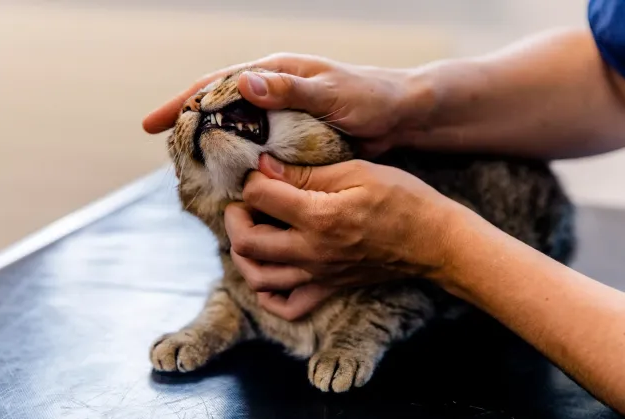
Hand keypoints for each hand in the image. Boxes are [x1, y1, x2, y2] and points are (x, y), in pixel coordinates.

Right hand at [142, 53, 434, 156]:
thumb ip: (292, 90)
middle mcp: (274, 93)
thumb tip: (246, 85)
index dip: (184, 102)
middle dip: (191, 128)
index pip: (219, 84)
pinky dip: (243, 165)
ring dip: (215, 150)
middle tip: (167, 153)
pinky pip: (260, 151)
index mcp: (277, 74)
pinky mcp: (294, 139)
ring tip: (192, 172)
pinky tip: (232, 183)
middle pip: (220, 109)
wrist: (401, 116)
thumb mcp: (332, 92)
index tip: (152, 123)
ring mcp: (283, 117)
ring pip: (238, 133)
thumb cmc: (371, 97)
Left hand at [224, 154, 463, 319]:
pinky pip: (286, 306)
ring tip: (251, 232)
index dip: (252, 179)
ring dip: (243, 255)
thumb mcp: (357, 172)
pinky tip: (269, 270)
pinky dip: (267, 294)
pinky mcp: (328, 288)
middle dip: (235, 217)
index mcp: (319, 217)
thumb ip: (307, 173)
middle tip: (245, 203)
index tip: (261, 172)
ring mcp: (319, 275)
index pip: (259, 197)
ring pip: (258, 278)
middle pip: (246, 243)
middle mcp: (312, 252)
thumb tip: (266, 166)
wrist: (434, 241)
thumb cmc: (403, 200)